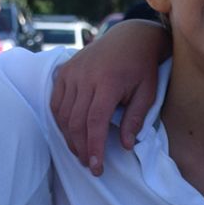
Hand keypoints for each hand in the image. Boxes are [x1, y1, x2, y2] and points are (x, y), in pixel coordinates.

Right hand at [49, 20, 166, 174]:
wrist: (129, 37)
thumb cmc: (142, 68)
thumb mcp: (147, 93)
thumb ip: (135, 119)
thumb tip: (126, 146)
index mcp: (108, 82)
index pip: (95, 122)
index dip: (93, 147)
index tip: (96, 167)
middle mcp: (85, 77)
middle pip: (76, 121)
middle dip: (81, 147)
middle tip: (89, 165)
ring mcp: (71, 72)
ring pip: (63, 114)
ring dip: (69, 137)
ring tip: (80, 152)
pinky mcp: (64, 71)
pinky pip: (56, 102)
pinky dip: (60, 121)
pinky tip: (69, 133)